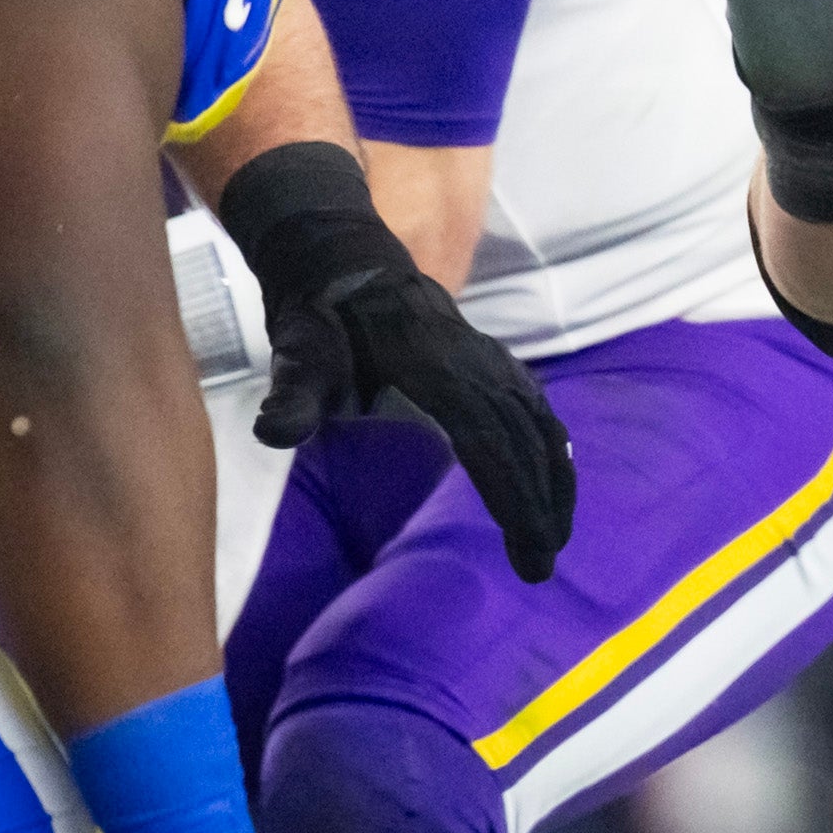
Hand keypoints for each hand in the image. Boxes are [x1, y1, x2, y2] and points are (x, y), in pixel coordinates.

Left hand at [218, 144, 574, 582]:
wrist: (345, 265)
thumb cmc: (321, 323)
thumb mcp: (295, 356)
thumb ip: (291, 397)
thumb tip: (273, 431)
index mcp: (435, 369)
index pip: (489, 442)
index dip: (513, 497)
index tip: (527, 549)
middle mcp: (476, 365)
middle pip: (526, 442)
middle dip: (540, 506)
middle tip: (541, 568)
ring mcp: (491, 361)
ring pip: (541, 425)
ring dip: (555, 482)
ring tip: (555, 537)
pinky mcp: (495, 363)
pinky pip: (538, 409)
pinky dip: (554, 450)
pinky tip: (559, 479)